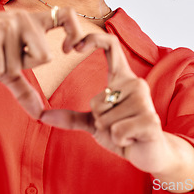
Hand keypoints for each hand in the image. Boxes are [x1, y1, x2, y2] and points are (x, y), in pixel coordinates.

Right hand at [0, 7, 83, 118]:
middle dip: (21, 66)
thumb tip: (40, 114)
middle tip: (1, 54)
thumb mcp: (4, 69)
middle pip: (45, 57)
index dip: (76, 32)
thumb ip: (24, 88)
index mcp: (31, 21)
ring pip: (17, 66)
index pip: (65, 15)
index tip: (71, 49)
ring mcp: (6, 24)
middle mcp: (22, 18)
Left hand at [39, 33, 193, 184]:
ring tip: (126, 132)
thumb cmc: (123, 133)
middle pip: (97, 99)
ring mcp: (144, 101)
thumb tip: (42, 116)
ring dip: (110, 132)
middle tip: (115, 125)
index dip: (91, 39)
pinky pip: (116, 132)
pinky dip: (118, 141)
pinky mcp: (150, 120)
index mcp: (122, 78)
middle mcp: (135, 83)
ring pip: (105, 118)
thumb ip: (70, 117)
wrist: (152, 155)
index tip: (72, 48)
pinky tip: (132, 139)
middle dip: (98, 120)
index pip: (110, 45)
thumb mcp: (94, 123)